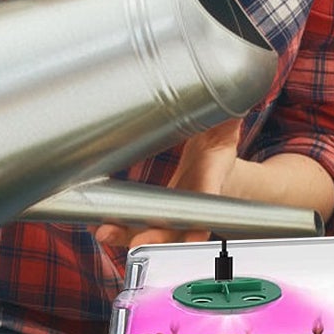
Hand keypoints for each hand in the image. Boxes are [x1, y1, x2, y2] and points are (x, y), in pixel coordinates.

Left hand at [93, 118, 240, 249]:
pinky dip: (118, 228)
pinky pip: (134, 224)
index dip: (201, 220)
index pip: (208, 202)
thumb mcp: (225, 128)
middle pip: (176, 227)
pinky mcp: (155, 210)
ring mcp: (171, 210)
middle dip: (156, 235)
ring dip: (126, 235)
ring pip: (150, 230)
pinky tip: (99, 227)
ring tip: (105, 233)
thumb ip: (227, 116)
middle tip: (139, 241)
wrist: (212, 163)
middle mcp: (191, 203)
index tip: (196, 236)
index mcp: (211, 181)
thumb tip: (234, 92)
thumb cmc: (218, 146)